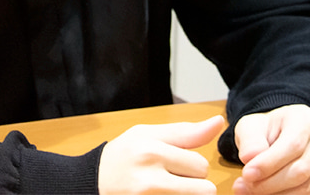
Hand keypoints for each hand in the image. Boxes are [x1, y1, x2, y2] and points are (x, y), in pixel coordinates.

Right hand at [98, 115, 225, 194]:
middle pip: (203, 188)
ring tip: (168, 191)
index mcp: (150, 150)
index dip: (192, 166)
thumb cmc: (122, 157)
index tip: (179, 166)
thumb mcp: (146, 135)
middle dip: (192, 185)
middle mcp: (149, 178)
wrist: (89, 185)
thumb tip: (219, 122)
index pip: (199, 164)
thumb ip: (184, 132)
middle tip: (169, 180)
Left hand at [232, 105, 309, 194]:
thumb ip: (250, 141)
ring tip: (252, 192)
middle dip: (269, 184)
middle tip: (245, 186)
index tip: (247, 174)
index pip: (292, 146)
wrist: (282, 136)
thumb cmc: (266, 130)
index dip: (269, 164)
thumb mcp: (252, 126)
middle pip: (301, 172)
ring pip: (307, 190)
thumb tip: (249, 159)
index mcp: (305, 121)